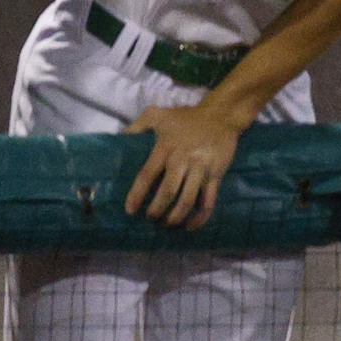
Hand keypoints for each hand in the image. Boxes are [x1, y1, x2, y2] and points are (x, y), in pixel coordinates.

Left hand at [126, 101, 247, 229]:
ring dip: (176, 217)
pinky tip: (190, 226)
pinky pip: (209, 200)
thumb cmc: (187, 117)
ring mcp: (202, 169)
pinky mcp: (216, 175)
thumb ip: (137, 126)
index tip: (130, 210)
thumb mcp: (158, 114)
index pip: (147, 175)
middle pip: (168, 192)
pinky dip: (200, 217)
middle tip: (150, 219)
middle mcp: (183, 160)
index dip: (137, 195)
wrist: (222, 115)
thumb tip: (119, 139)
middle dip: (157, 210)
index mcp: (166, 147)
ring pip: (188, 199)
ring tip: (167, 224)